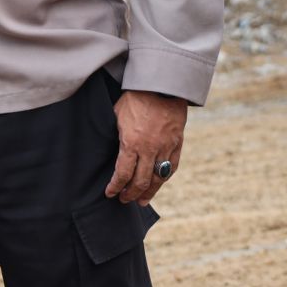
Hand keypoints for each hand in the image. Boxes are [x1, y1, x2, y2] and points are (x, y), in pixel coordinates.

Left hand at [104, 90, 186, 205]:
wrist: (161, 85)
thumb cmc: (135, 98)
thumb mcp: (117, 115)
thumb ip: (116, 135)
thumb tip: (111, 150)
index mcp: (131, 143)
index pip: (122, 174)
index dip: (115, 187)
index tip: (110, 193)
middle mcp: (149, 150)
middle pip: (140, 182)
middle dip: (130, 194)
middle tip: (123, 199)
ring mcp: (165, 148)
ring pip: (158, 179)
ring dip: (148, 192)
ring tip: (140, 201)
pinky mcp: (177, 144)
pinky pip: (171, 168)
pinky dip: (164, 179)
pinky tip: (158, 184)